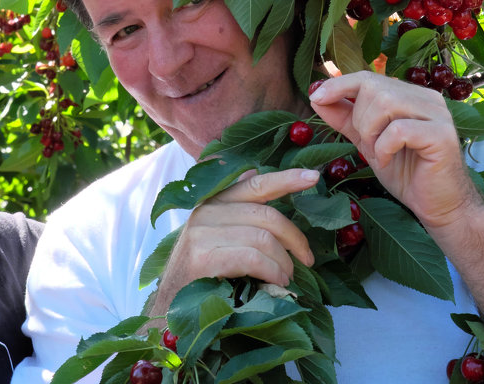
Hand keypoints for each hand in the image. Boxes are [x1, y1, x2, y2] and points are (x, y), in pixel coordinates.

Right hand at [149, 168, 318, 315]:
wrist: (170, 307)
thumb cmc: (201, 272)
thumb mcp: (218, 235)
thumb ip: (239, 211)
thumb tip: (260, 178)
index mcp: (214, 201)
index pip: (256, 184)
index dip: (286, 179)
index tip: (313, 177)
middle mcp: (206, 211)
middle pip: (266, 215)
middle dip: (294, 238)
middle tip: (306, 260)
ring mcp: (201, 233)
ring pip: (262, 238)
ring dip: (283, 262)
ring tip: (286, 277)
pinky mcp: (203, 257)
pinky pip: (252, 258)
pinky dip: (272, 271)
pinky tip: (277, 282)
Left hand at [309, 71, 481, 230]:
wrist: (438, 206)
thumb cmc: (406, 173)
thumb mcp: (368, 142)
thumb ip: (346, 118)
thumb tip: (317, 96)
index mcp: (410, 95)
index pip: (368, 77)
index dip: (339, 85)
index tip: (316, 97)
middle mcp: (427, 98)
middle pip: (375, 87)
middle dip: (360, 118)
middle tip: (368, 144)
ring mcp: (438, 114)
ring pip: (386, 103)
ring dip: (371, 131)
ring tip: (379, 153)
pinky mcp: (442, 135)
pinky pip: (399, 129)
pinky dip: (384, 146)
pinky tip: (387, 160)